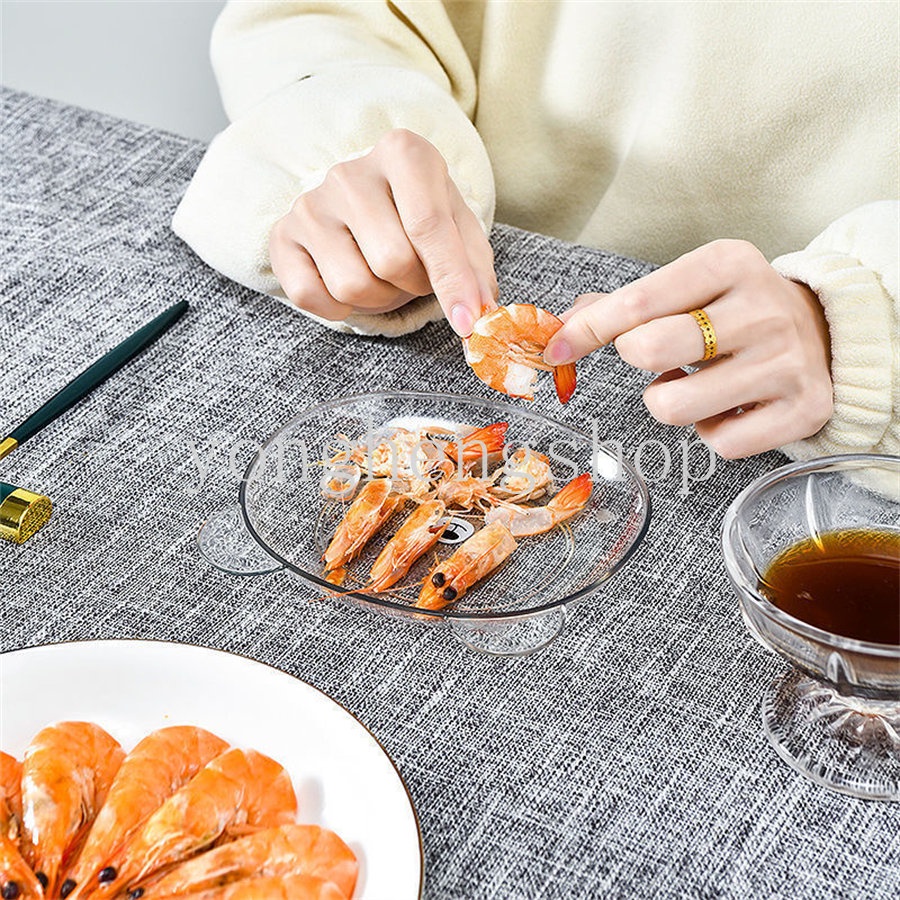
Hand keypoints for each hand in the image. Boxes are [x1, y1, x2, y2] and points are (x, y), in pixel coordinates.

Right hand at [268, 129, 496, 334]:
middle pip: (392, 262)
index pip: (429, 225)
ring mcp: (310, 204)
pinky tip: (348, 283)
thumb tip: (480, 312)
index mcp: (402, 153)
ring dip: (379, 298)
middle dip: (413, 285)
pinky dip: (340, 308)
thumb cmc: (419, 215)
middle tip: (414, 275)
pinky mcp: (282, 236)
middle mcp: (349, 173)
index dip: (452, 280)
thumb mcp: (458, 227)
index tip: (468, 321)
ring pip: (353, 285)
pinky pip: (311, 296)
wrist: (363, 202)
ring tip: (382, 276)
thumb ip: (474, 268)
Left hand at [544, 240, 833, 457]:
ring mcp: (787, 362)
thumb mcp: (693, 285)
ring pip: (674, 407)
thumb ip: (626, 304)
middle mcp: (763, 309)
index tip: (555, 350)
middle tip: (656, 356)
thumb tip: (559, 329)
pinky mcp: (804, 410)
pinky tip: (727, 406)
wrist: (828, 332)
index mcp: (729, 264)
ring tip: (692, 381)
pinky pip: (719, 443)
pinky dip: (710, 431)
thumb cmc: (737, 310)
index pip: (637, 302)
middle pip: (650, 350)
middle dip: (636, 359)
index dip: (586, 331)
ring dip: (667, 400)